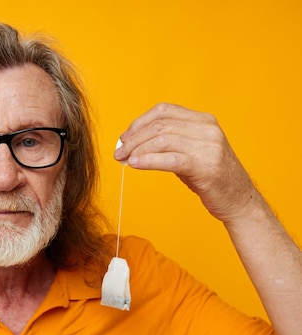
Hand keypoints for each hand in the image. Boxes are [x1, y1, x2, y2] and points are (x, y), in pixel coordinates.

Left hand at [114, 103, 256, 223]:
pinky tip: (135, 165)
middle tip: (119, 152)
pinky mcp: (205, 165)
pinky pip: (170, 159)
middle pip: (159, 125)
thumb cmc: (210, 177)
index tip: (124, 138)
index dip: (139, 123)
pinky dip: (148, 160)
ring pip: (162, 139)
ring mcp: (208, 146)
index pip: (164, 110)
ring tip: (123, 160)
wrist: (239, 200)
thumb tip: (132, 144)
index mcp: (204, 120)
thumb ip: (168, 143)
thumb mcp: (190, 151)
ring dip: (137, 150)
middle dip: (133, 139)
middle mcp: (207, 129)